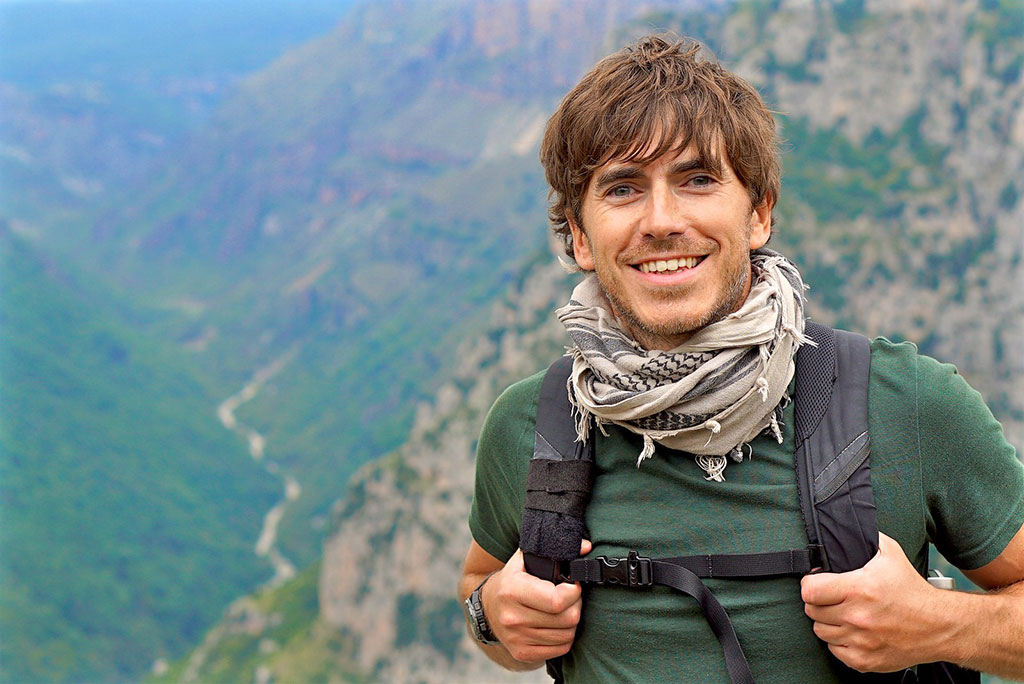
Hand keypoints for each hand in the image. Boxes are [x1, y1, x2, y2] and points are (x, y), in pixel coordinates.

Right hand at [482, 540, 591, 663]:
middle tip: (571, 597)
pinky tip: (558, 625)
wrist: (488, 608)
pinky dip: (565, 637)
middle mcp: (512, 617)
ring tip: (564, 610)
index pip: (557, 600)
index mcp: (512, 590)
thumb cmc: (512, 580)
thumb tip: (586, 546)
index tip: (573, 584)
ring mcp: (516, 638)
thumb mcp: (524, 559)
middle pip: (567, 618)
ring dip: (572, 622)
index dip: (573, 591)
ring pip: (567, 635)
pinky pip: (560, 649)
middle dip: (576, 605)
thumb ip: (553, 549)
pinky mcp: (522, 653)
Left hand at [801, 533, 948, 672]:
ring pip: (820, 631)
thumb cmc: (913, 589)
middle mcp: (857, 617)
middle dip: (818, 602)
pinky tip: (851, 631)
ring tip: (842, 614)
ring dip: (827, 622)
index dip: (809, 584)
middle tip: (831, 598)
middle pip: (812, 611)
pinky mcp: (865, 660)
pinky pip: (835, 650)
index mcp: (859, 589)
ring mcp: (861, 641)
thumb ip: (865, 537)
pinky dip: (839, 641)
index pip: (810, 590)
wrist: (940, 625)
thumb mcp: (890, 553)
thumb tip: (844, 528)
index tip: (816, 582)